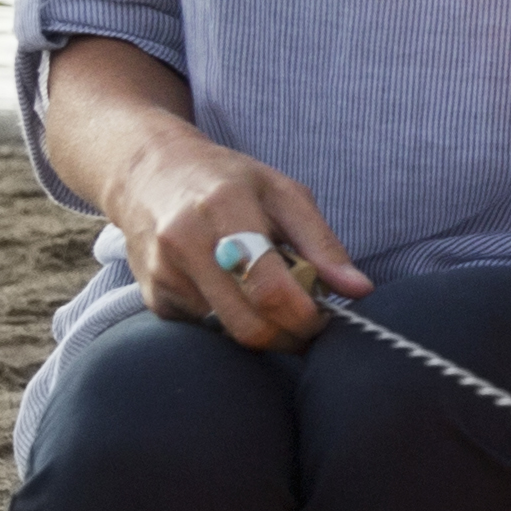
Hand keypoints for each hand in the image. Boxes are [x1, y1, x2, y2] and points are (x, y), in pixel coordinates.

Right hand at [106, 124, 363, 349]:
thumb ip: (323, 244)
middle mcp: (185, 243)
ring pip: (227, 334)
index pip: (271, 289)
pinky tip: (233, 292)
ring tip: (270, 298)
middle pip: (248, 325)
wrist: (150, 172)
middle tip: (306, 325)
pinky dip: (230, 322)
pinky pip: (205, 330)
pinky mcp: (153, 297)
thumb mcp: (282, 193)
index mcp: (225, 209)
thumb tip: (359, 290)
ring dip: (261, 330)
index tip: (324, 318)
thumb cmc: (227, 180)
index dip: (306, 318)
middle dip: (288, 338)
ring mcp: (163, 274)